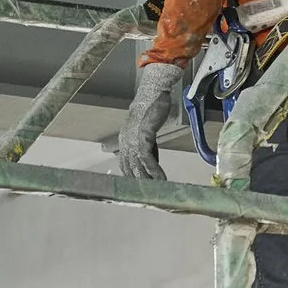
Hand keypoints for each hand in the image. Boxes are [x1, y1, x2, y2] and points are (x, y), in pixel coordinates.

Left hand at [118, 61, 187, 181]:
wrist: (154, 92)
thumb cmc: (151, 107)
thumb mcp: (146, 128)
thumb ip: (146, 143)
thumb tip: (149, 156)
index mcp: (125, 139)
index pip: (126, 164)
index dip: (132, 176)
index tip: (140, 187)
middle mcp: (126, 142)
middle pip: (130, 168)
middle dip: (139, 182)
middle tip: (148, 195)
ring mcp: (133, 140)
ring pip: (139, 167)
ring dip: (148, 180)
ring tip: (157, 191)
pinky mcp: (143, 138)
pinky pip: (148, 160)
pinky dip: (155, 171)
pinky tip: (162, 179)